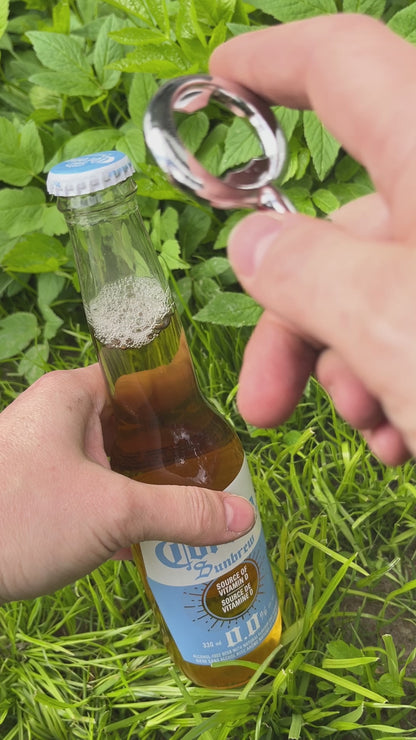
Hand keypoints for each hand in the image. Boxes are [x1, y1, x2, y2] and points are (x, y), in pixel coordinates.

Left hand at [0, 365, 253, 602]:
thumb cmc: (18, 517)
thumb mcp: (113, 513)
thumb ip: (182, 512)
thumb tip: (243, 515)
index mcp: (70, 394)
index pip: (138, 376)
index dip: (179, 399)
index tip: (212, 430)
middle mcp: (54, 417)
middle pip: (128, 423)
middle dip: (169, 452)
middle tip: (211, 476)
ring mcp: (40, 457)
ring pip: (109, 461)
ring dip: (144, 485)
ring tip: (190, 507)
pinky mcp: (31, 494)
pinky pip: (88, 491)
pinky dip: (117, 508)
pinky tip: (145, 538)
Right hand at [210, 14, 415, 465]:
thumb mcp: (397, 327)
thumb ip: (307, 276)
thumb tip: (253, 244)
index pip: (346, 67)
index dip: (273, 64)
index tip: (220, 78)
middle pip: (350, 230)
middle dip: (297, 324)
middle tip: (265, 400)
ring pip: (388, 291)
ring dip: (355, 368)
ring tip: (374, 433)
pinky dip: (404, 380)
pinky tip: (406, 438)